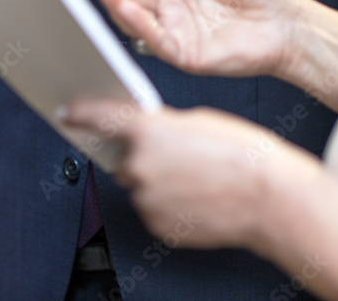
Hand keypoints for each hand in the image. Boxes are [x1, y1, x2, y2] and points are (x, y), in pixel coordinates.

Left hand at [63, 100, 312, 251]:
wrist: (270, 199)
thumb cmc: (243, 155)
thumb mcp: (197, 121)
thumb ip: (162, 125)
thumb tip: (150, 133)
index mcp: (147, 132)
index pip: (98, 117)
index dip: (79, 113)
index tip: (66, 112)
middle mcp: (139, 166)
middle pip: (124, 158)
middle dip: (143, 155)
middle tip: (179, 154)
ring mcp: (147, 199)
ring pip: (141, 185)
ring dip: (159, 180)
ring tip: (197, 177)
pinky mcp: (158, 225)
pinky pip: (154, 208)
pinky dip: (168, 203)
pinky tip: (197, 196)